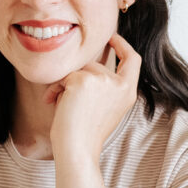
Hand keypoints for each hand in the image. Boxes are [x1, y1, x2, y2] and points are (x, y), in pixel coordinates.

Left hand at [46, 33, 140, 162]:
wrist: (77, 149)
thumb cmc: (85, 134)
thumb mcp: (104, 107)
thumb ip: (104, 86)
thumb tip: (88, 64)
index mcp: (128, 92)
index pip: (133, 60)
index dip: (122, 46)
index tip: (111, 37)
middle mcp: (119, 84)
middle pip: (94, 65)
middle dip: (76, 79)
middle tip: (66, 100)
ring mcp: (102, 79)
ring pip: (77, 70)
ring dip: (64, 86)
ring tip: (62, 106)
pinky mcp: (83, 80)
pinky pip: (63, 76)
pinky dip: (55, 90)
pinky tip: (55, 104)